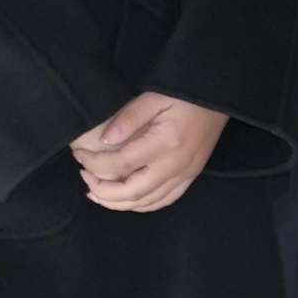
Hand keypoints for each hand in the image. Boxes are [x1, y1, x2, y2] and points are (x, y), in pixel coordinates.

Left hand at [72, 93, 228, 213]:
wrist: (217, 97)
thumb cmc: (184, 94)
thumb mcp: (153, 97)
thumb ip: (128, 118)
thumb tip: (103, 140)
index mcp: (164, 143)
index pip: (121, 165)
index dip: (95, 164)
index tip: (79, 156)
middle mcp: (176, 165)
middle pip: (133, 192)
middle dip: (102, 190)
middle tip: (84, 177)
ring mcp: (186, 174)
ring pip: (148, 201)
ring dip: (119, 202)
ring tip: (97, 192)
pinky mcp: (191, 176)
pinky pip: (165, 200)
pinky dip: (142, 204)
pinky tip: (126, 199)